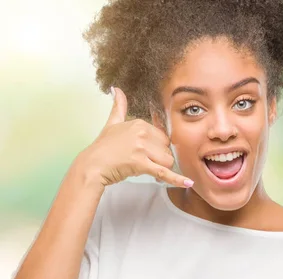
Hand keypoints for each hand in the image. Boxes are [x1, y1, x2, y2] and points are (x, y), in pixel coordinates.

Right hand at [78, 87, 193, 187]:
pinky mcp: (140, 164)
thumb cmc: (103, 148)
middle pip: (167, 149)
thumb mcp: (112, 124)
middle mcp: (142, 133)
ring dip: (161, 168)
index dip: (158, 148)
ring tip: (148, 170)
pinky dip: (176, 179)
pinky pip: (163, 172)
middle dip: (160, 158)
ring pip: (167, 160)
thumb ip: (118, 107)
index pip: (163, 137)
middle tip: (146, 163)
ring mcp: (141, 148)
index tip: (147, 153)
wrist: (91, 166)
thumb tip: (116, 89)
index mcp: (139, 123)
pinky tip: (188, 183)